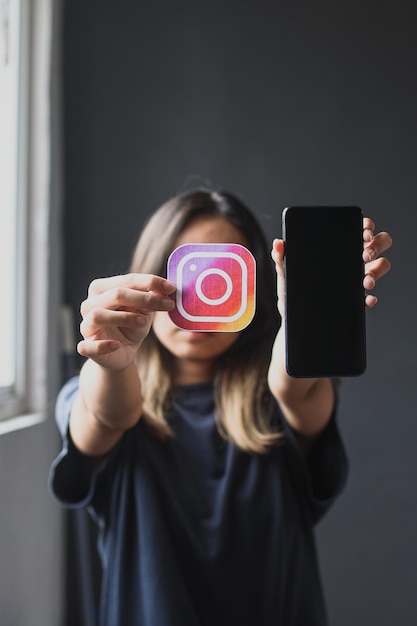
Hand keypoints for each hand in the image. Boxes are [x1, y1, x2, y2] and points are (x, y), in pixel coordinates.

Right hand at [77, 274, 175, 369]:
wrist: (121, 353)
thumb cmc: (131, 326)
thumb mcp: (144, 311)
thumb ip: (151, 299)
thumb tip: (165, 290)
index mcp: (102, 289)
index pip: (127, 280)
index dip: (150, 282)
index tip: (172, 288)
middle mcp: (90, 304)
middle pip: (116, 294)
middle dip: (144, 299)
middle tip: (167, 305)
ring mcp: (86, 325)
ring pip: (99, 315)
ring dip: (124, 317)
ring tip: (143, 322)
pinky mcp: (86, 346)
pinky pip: (88, 345)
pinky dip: (103, 345)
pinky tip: (117, 345)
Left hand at [271, 217, 391, 314]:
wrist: (292, 316)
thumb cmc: (291, 289)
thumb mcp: (285, 272)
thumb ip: (281, 257)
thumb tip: (279, 243)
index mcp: (338, 247)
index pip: (360, 228)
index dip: (367, 227)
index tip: (363, 234)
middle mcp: (352, 259)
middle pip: (378, 243)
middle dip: (377, 246)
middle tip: (364, 255)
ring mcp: (357, 278)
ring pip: (381, 266)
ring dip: (377, 271)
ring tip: (365, 281)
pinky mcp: (356, 299)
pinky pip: (370, 297)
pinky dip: (370, 298)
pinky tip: (366, 299)